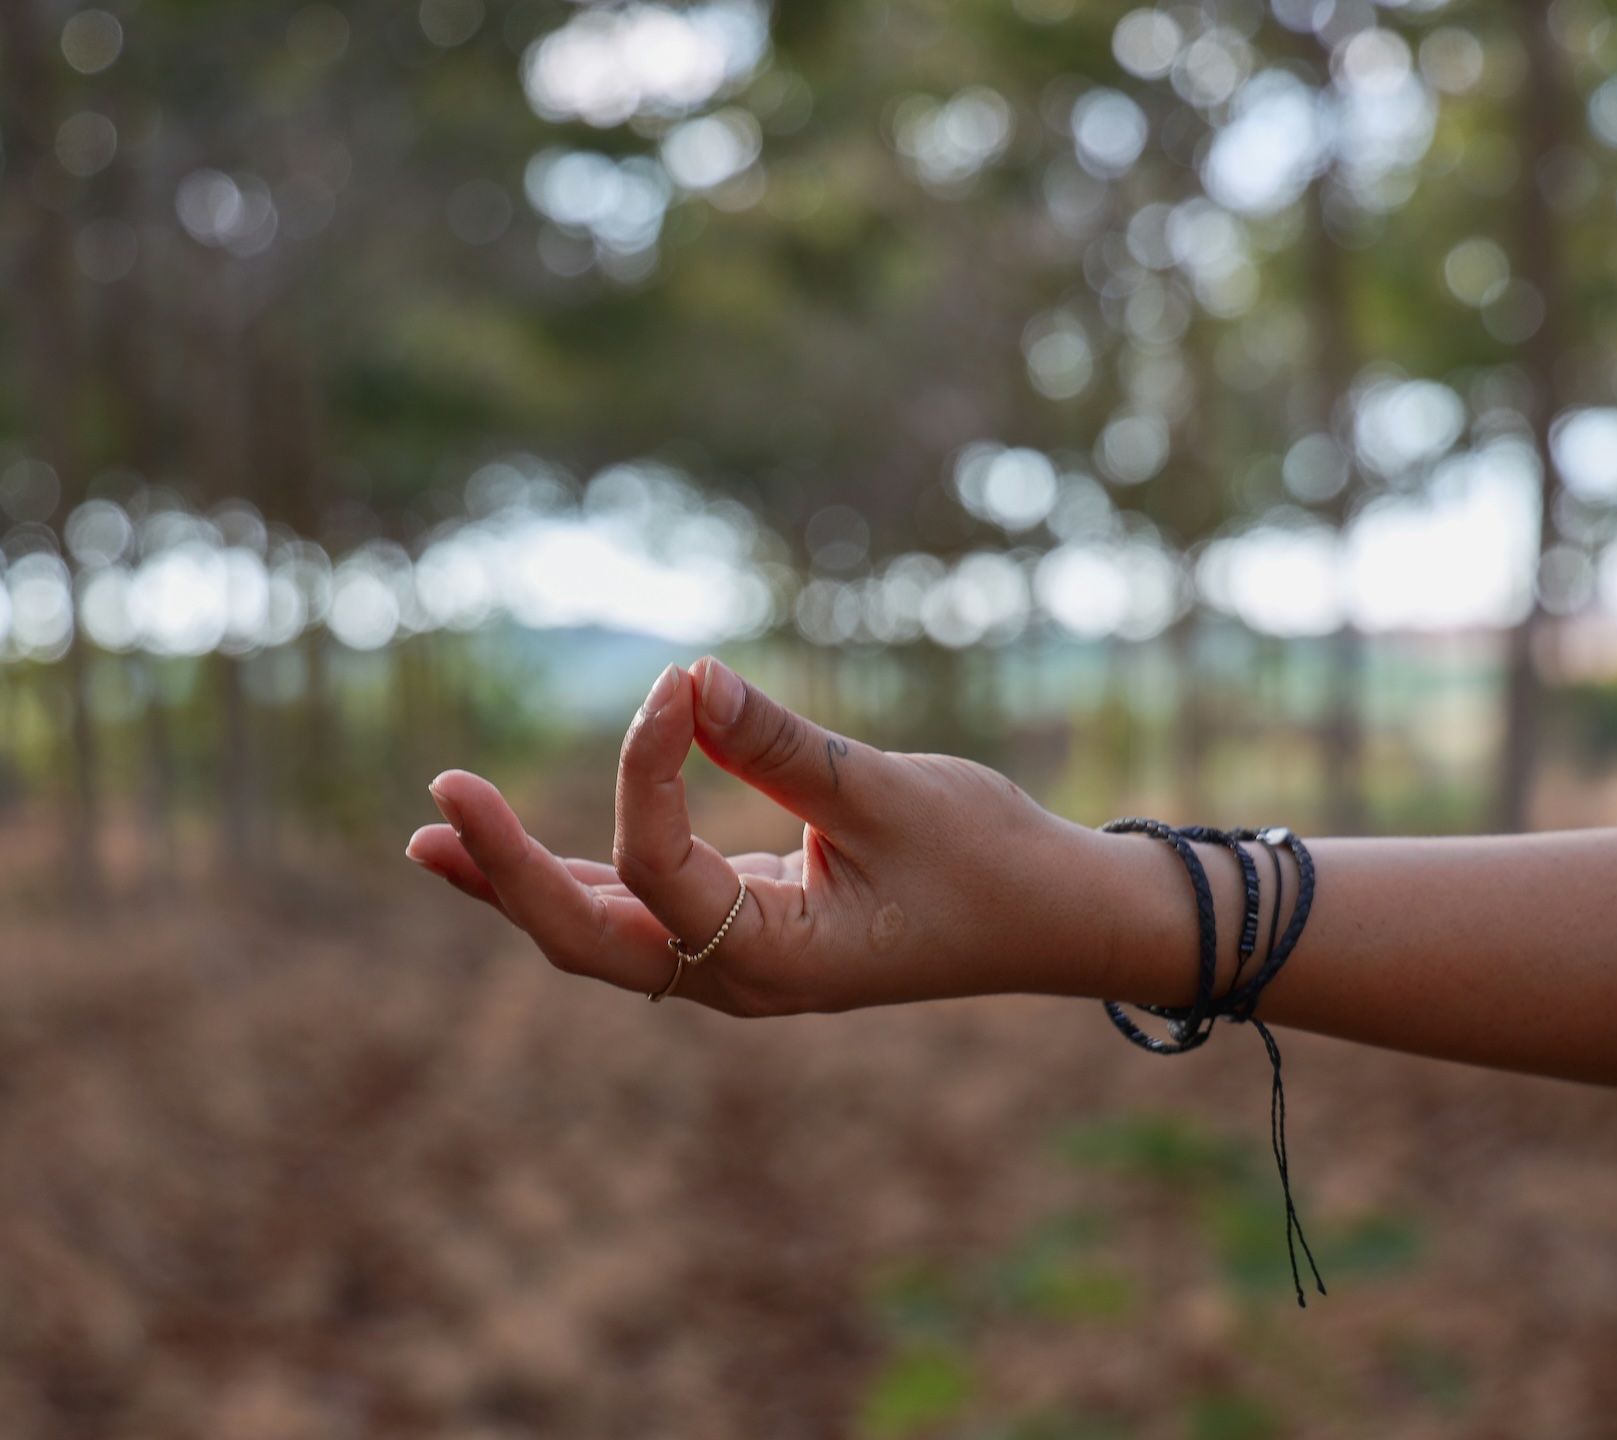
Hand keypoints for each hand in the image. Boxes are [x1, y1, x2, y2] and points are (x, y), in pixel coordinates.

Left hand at [405, 657, 1159, 1014]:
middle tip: (440, 805)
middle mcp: (742, 978)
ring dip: (522, 884)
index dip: (647, 767)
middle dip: (510, 874)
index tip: (678, 683)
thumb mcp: (891, 793)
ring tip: (434, 837)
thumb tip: (686, 676)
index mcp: (780, 960)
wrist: (1055, 919)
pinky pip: (644, 912)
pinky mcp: (748, 931)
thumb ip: (780, 742)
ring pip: (604, 933)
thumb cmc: (991, 861)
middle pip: (591, 940)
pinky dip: (582, 878)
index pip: (664, 867)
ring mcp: (740, 963)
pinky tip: (519, 853)